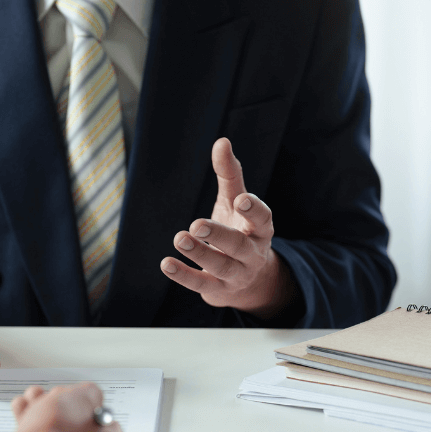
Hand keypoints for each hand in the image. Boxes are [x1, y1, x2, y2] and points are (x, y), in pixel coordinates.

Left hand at [160, 138, 294, 318]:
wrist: (248, 281)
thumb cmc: (240, 230)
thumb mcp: (236, 203)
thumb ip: (230, 175)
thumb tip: (221, 142)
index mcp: (260, 229)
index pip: (263, 219)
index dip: (254, 210)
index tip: (241, 200)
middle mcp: (252, 253)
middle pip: (239, 245)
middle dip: (220, 235)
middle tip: (197, 224)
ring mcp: (236, 274)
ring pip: (220, 266)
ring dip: (199, 254)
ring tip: (179, 238)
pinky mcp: (217, 289)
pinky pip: (200, 284)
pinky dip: (183, 275)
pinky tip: (166, 263)